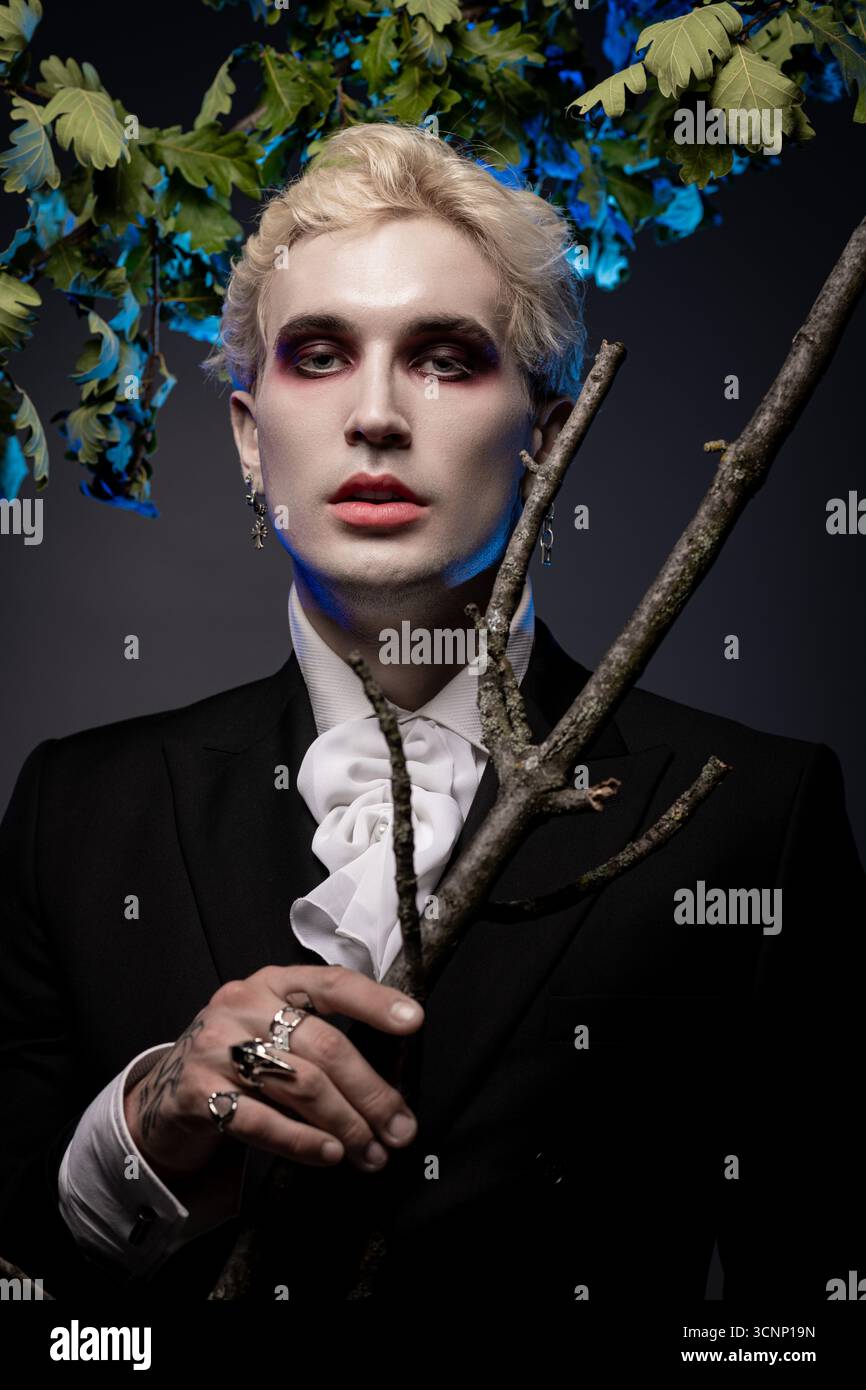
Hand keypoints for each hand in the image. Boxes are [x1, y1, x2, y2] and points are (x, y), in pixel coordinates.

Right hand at [123, 964, 423, 1183]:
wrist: (164, 1091)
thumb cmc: (238, 1059)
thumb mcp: (274, 1029)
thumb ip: (321, 1038)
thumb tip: (391, 1082)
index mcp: (272, 983)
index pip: (332, 983)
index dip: (375, 1001)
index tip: (414, 1022)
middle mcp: (243, 1005)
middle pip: (325, 1047)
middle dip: (371, 1093)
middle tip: (400, 1128)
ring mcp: (217, 1047)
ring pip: (301, 1085)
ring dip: (346, 1125)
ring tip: (371, 1152)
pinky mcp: (197, 1091)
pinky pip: (262, 1121)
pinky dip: (302, 1141)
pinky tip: (330, 1155)